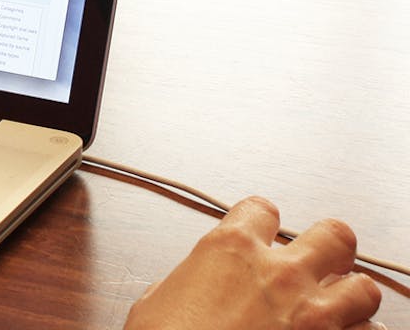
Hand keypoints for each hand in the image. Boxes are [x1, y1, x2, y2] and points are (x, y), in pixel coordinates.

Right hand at [126, 196, 382, 329]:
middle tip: (323, 262)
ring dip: (352, 298)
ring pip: (365, 289)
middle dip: (331, 249)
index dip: (262, 222)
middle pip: (335, 236)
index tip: (263, 233)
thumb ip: (192, 281)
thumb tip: (196, 286)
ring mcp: (312, 314)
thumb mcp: (158, 301)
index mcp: (230, 250)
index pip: (262, 209)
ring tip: (337, 307)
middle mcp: (279, 274)